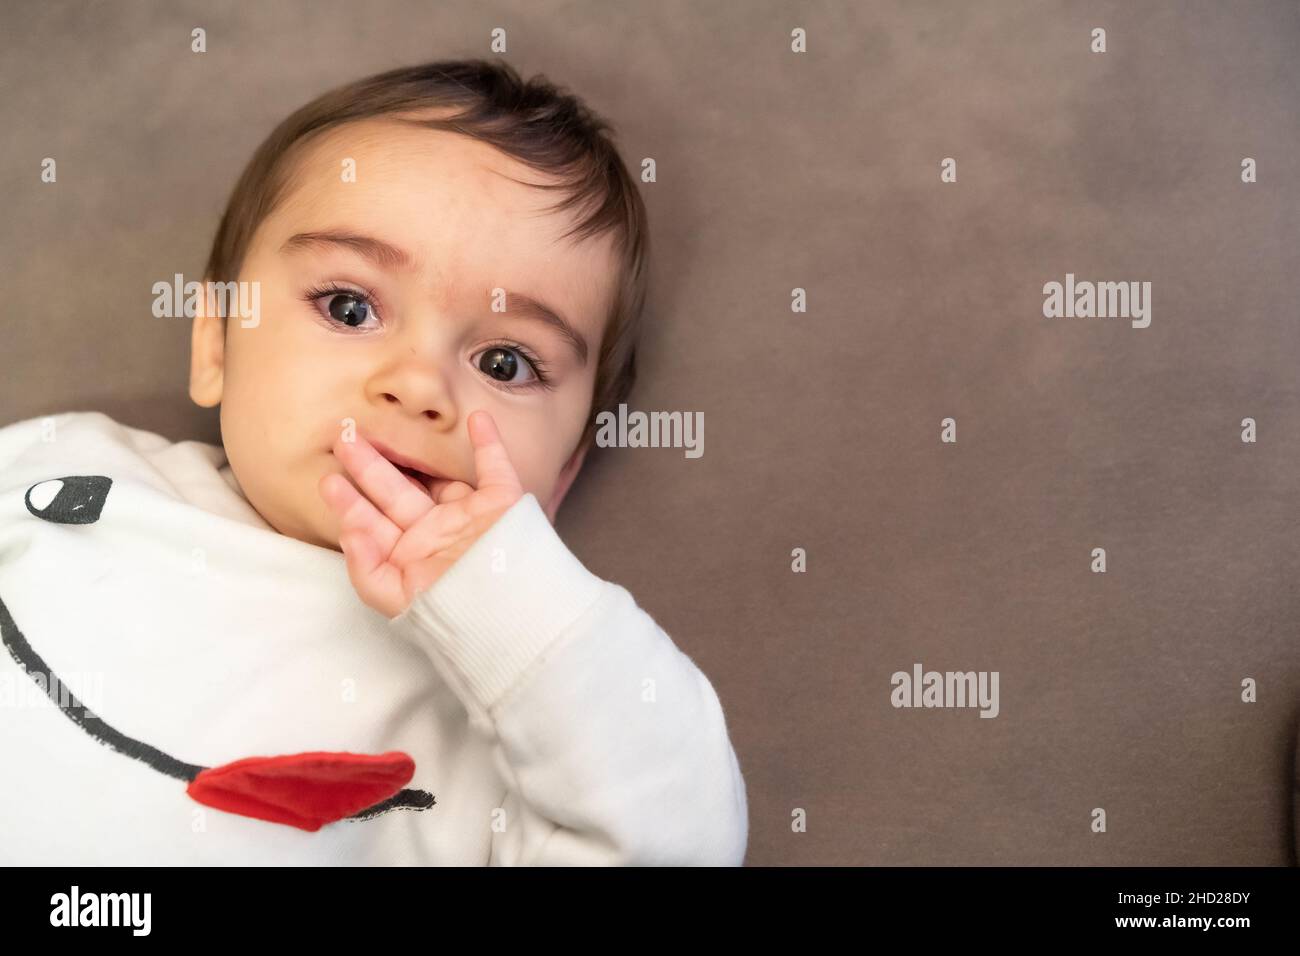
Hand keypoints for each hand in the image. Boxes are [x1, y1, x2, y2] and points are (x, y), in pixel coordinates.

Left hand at [318, 409, 523, 617]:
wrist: (513, 611)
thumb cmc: (455, 611)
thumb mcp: (399, 600)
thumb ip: (367, 570)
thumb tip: (349, 532)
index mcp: (410, 557)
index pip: (374, 524)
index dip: (350, 502)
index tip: (328, 479)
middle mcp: (436, 533)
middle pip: (396, 493)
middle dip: (368, 467)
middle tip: (343, 438)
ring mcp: (468, 517)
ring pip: (436, 477)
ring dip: (413, 452)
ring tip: (383, 426)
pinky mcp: (502, 504)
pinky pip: (495, 467)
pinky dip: (489, 443)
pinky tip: (476, 420)